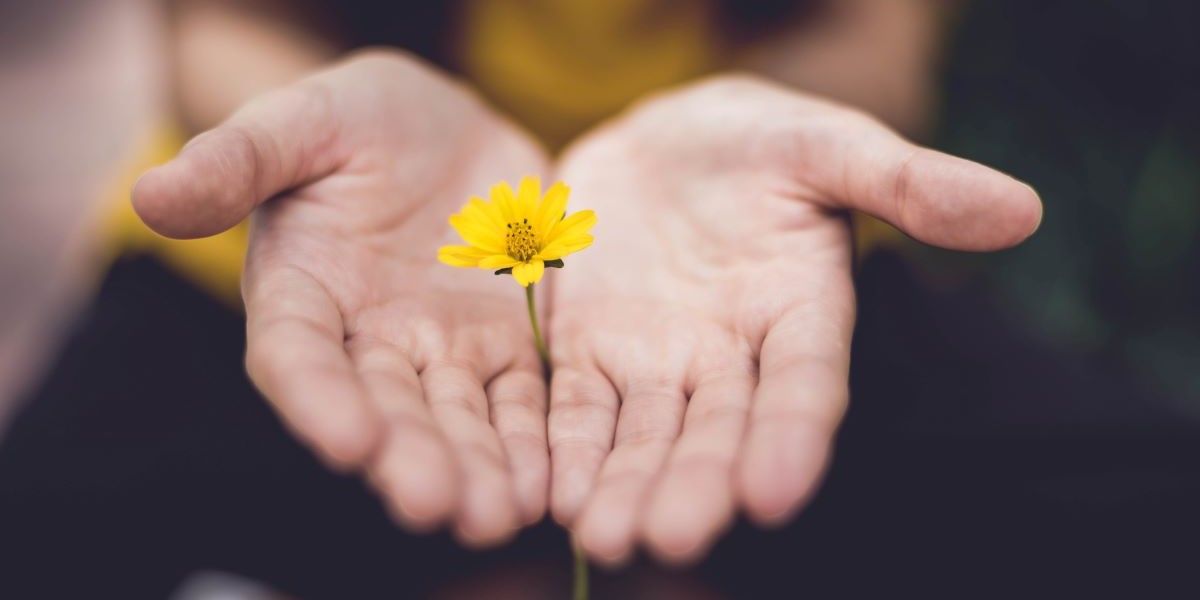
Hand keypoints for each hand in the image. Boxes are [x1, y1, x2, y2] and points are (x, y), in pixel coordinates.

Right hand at [133, 50, 550, 545]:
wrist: (444, 127)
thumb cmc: (356, 119)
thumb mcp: (302, 121)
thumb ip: (238, 159)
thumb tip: (150, 194)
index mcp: (302, 292)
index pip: (299, 356)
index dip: (318, 399)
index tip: (348, 441)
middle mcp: (367, 339)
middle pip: (385, 408)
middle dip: (409, 458)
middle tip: (436, 505)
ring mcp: (440, 349)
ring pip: (457, 418)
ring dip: (477, 469)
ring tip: (497, 515)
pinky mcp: (505, 345)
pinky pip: (520, 399)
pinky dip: (532, 442)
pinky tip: (548, 485)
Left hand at [546, 75, 1041, 563]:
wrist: (663, 142)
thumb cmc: (759, 141)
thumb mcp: (828, 145)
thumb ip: (908, 181)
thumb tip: (1021, 209)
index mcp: (801, 313)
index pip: (805, 386)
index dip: (792, 438)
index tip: (774, 494)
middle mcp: (732, 356)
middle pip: (717, 431)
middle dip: (696, 484)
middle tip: (671, 537)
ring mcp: (657, 361)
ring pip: (644, 435)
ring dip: (625, 486)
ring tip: (604, 536)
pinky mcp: (589, 352)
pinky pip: (576, 408)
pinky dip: (567, 449)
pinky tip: (553, 494)